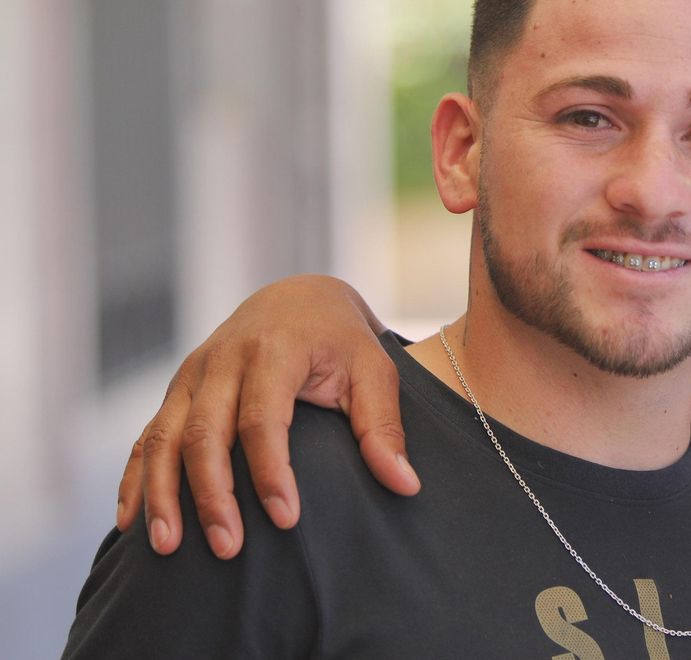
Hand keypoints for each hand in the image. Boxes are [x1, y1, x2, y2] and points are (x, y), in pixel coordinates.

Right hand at [116, 275, 418, 558]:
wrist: (299, 296)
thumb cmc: (342, 340)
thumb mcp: (374, 370)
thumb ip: (383, 427)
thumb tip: (406, 486)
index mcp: (274, 350)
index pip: (263, 418)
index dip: (270, 471)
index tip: (287, 519)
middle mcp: (223, 360)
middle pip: (205, 433)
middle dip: (212, 495)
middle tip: (228, 548)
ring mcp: (192, 374)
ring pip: (163, 437)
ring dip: (162, 494)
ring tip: (166, 547)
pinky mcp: (177, 390)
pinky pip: (145, 436)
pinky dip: (135, 479)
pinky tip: (131, 523)